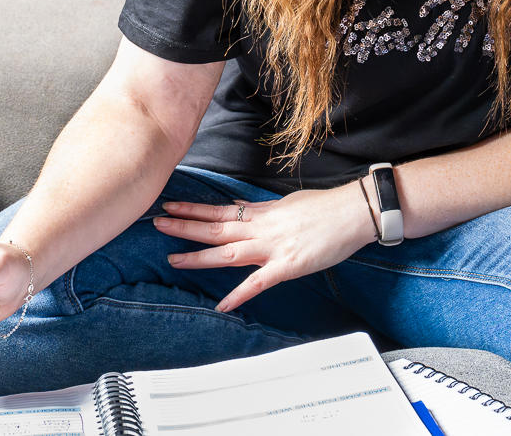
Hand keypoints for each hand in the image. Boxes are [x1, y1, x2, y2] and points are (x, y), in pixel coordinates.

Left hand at [151, 184, 377, 312]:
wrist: (353, 211)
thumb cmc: (326, 207)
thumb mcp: (289, 204)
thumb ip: (267, 213)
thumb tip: (252, 214)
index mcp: (263, 213)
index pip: (220, 209)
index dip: (193, 210)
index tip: (170, 206)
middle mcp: (262, 228)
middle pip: (215, 228)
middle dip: (184, 227)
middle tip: (156, 223)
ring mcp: (273, 247)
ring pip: (228, 252)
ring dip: (199, 256)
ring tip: (173, 259)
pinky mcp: (288, 266)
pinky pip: (259, 282)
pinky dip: (240, 294)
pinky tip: (222, 305)